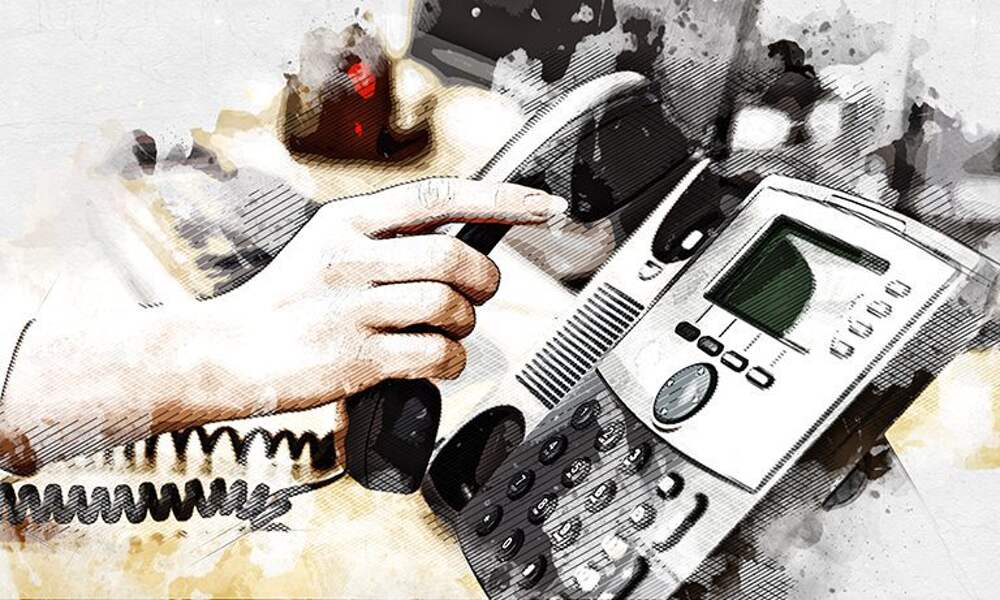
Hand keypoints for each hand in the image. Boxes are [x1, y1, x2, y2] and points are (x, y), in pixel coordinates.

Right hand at [209, 177, 566, 414]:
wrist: (224, 353)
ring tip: (446, 331)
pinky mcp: (355, 358)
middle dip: (483, 279)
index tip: (545, 205)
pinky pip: (435, 354)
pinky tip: (436, 361)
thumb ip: (386, 237)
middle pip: (453, 256)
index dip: (502, 200)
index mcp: (347, 221)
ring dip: (465, 323)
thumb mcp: (327, 246)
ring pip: (449, 305)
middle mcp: (350, 257)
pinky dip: (451, 361)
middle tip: (477, 294)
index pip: (439, 197)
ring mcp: (351, 308)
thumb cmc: (287, 302)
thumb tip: (461, 237)